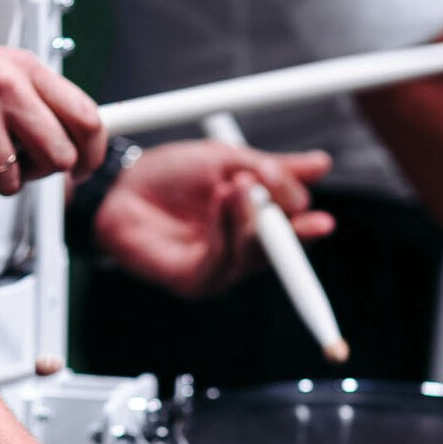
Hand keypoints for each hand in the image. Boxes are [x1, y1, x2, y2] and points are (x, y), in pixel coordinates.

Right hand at [0, 23, 106, 200]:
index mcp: (22, 68)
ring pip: (13, 183)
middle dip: (37, 173)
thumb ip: (28, 99)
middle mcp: (6, 88)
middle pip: (58, 158)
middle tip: (11, 164)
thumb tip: (64, 139)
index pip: (87, 118)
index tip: (82, 168)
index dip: (91, 154)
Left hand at [91, 141, 334, 297]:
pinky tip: (222, 198)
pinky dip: (226, 229)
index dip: (307, 230)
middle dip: (283, 222)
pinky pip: (221, 260)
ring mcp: (219, 270)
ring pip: (252, 253)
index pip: (292, 234)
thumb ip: (272, 168)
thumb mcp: (227, 160)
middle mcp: (242, 251)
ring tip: (236, 183)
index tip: (322, 220)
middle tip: (275, 189)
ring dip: (248, 216)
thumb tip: (321, 165)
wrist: (121, 184)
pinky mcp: (195, 282)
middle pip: (280, 251)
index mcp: (255, 224)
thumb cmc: (170, 175)